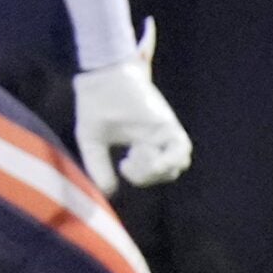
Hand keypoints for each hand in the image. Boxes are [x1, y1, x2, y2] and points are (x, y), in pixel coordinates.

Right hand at [72, 21, 191, 192]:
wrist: (101, 78)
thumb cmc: (94, 106)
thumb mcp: (92, 143)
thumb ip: (99, 167)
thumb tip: (108, 193)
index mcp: (144, 142)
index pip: (155, 171)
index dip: (141, 176)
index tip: (121, 165)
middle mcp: (159, 138)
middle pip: (170, 170)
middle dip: (149, 175)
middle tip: (126, 162)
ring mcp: (166, 130)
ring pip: (180, 162)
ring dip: (157, 169)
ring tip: (135, 156)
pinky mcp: (168, 123)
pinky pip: (180, 149)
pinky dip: (164, 159)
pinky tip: (140, 150)